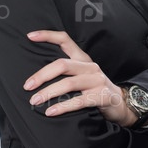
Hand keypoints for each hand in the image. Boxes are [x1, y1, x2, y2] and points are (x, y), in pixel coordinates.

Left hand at [23, 30, 137, 126]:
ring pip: (69, 83)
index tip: (30, 36)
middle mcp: (90, 66)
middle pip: (62, 64)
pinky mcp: (102, 96)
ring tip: (35, 100)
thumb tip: (37, 74)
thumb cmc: (94, 89)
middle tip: (27, 86)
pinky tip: (50, 112)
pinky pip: (79, 101)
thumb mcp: (82, 75)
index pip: (65, 40)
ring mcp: (97, 80)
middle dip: (42, 75)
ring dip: (49, 92)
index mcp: (83, 58)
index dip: (48, 35)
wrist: (120, 104)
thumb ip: (66, 71)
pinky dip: (63, 107)